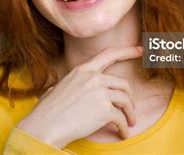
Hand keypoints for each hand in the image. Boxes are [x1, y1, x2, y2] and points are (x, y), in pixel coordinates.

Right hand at [17, 46, 142, 148]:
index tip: (140, 50)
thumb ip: (73, 84)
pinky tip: (122, 134)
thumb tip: (75, 89)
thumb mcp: (59, 87)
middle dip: (130, 98)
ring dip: (130, 114)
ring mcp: (99, 92)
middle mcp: (93, 77)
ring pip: (126, 100)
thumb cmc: (47, 111)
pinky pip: (121, 118)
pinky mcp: (104, 109)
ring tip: (130, 123)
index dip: (127, 51)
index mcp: (82, 70)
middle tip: (130, 109)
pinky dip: (124, 128)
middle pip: (123, 84)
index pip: (109, 54)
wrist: (44, 126)